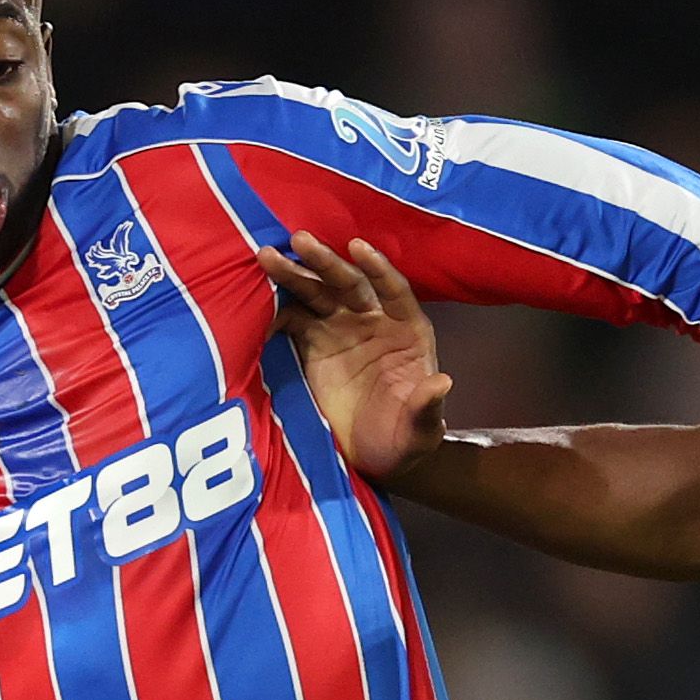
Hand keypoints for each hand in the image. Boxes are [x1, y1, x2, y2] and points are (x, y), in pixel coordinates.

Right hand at [254, 232, 448, 479]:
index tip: (357, 247)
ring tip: (266, 255)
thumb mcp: (419, 433)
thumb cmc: (403, 441)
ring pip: (317, 294)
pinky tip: (257, 298)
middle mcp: (373, 322)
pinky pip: (292, 318)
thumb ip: (427, 408)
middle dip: (325, 262)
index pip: (393, 291)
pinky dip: (275, 309)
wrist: (371, 459)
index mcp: (406, 332)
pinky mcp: (312, 345)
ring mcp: (340, 330)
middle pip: (349, 285)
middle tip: (299, 240)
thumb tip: (442, 383)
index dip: (377, 268)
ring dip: (294, 274)